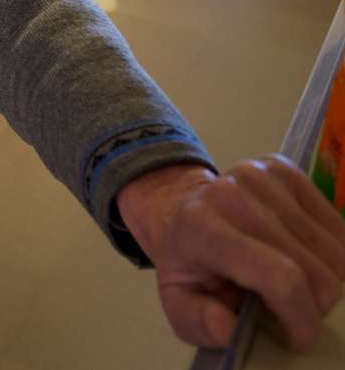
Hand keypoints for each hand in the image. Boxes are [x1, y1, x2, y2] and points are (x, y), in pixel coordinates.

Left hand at [117, 158, 344, 349]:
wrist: (179, 210)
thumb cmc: (187, 263)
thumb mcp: (178, 302)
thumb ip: (198, 322)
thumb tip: (228, 329)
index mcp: (202, 228)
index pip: (281, 278)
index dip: (302, 317)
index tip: (299, 337)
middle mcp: (232, 194)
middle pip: (316, 269)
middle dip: (315, 305)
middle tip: (293, 311)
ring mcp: (261, 175)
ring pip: (335, 251)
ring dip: (326, 281)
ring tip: (295, 284)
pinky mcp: (285, 169)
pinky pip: (338, 227)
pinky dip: (330, 255)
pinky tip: (302, 257)